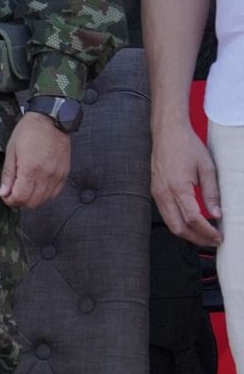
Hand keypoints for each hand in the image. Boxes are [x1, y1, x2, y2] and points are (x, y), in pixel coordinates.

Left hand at [0, 111, 71, 208]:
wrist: (52, 120)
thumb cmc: (28, 132)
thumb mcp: (11, 150)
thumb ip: (8, 174)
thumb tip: (3, 193)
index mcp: (30, 169)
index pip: (21, 197)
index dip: (10, 201)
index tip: (4, 196)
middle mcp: (46, 176)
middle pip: (33, 202)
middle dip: (19, 202)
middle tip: (12, 194)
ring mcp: (57, 176)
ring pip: (44, 200)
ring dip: (32, 200)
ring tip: (23, 190)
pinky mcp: (65, 174)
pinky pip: (55, 193)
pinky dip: (44, 195)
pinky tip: (37, 188)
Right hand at [152, 125, 222, 245]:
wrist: (167, 132)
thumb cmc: (185, 145)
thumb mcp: (207, 168)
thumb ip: (212, 193)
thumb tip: (216, 213)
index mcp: (178, 187)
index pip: (194, 219)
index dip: (208, 232)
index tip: (219, 237)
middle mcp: (164, 192)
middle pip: (179, 227)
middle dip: (197, 239)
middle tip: (212, 241)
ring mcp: (157, 192)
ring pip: (170, 223)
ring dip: (187, 233)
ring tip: (203, 234)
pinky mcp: (155, 190)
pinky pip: (165, 213)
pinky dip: (178, 223)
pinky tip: (190, 222)